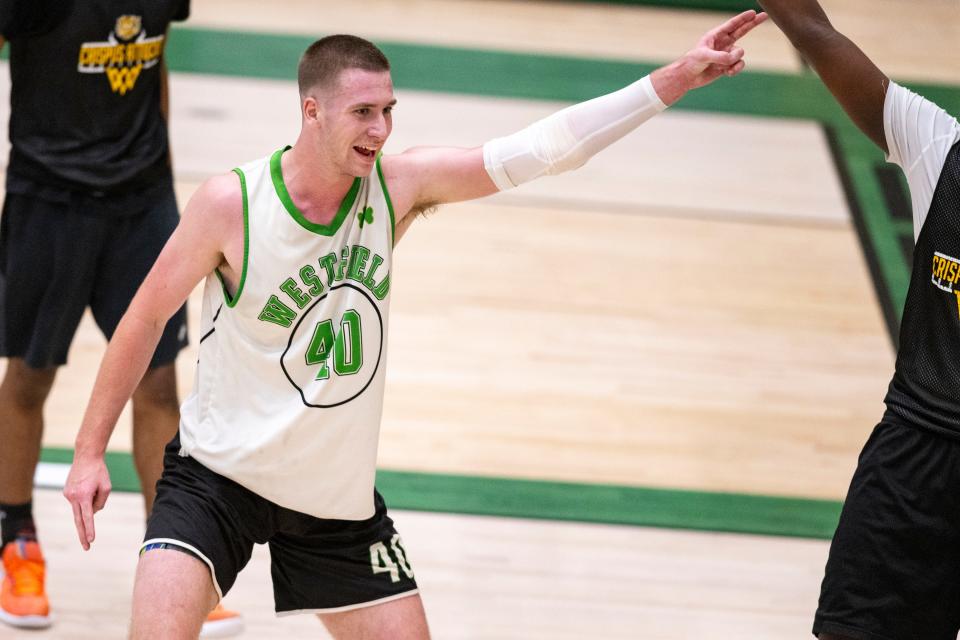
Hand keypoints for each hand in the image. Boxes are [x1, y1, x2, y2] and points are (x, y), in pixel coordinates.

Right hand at [63, 454, 111, 550]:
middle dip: (83, 534)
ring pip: (80, 508)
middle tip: (87, 548)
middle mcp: (73, 497)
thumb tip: (93, 514)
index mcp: (83, 496)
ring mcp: (68, 495)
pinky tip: (87, 485)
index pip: (87, 517)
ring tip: (93, 486)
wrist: (86, 457)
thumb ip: (101, 503)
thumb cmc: (99, 471)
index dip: (89, 530)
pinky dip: (84, 498)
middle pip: (78, 520)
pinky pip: (78, 501)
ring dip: (88, 504)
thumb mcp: (106, 487)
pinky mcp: (66, 492)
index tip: (90, 540)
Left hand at [653, 10, 767, 103]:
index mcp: (715, 36)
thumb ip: (721, 56)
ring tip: (724, 66)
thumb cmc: (691, 63)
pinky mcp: (727, 66)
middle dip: (752, 24)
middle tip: (764, 16)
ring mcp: (725, 54)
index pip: (732, 25)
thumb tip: (737, 57)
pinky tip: (726, 73)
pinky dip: (735, 69)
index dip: (743, 18)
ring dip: (735, 60)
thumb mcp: (704, 56)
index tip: (753, 12)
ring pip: (740, 54)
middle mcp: (722, 43)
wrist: (687, 78)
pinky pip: (739, 65)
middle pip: (742, 31)